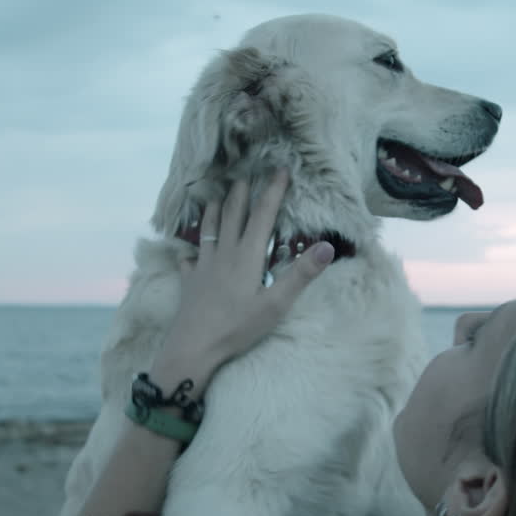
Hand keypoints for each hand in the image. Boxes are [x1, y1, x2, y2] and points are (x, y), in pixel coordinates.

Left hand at [153, 170, 334, 395]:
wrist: (194, 346)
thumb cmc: (237, 327)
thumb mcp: (276, 304)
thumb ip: (301, 275)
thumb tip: (327, 247)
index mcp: (247, 256)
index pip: (262, 215)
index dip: (272, 191)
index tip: (280, 170)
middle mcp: (224, 254)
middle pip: (233, 216)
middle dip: (240, 193)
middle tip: (244, 175)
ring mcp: (203, 266)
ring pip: (209, 231)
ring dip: (214, 211)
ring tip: (215, 197)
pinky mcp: (189, 282)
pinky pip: (189, 260)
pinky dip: (190, 252)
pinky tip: (188, 253)